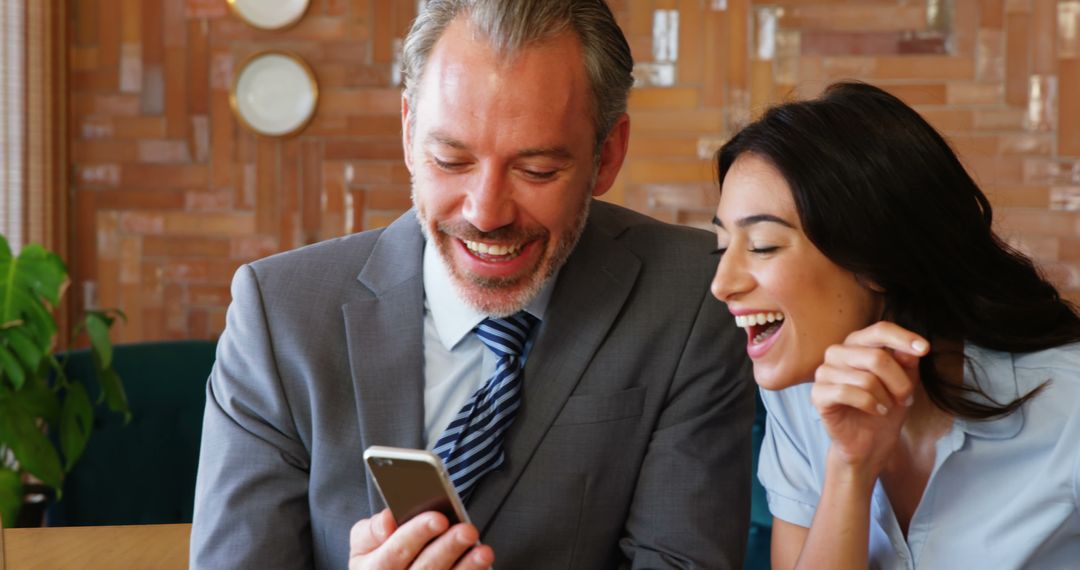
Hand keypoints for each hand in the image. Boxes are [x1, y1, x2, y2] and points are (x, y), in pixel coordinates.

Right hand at [348, 509, 494, 569]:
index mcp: (372, 568)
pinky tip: (482, 564)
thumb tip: (388, 520)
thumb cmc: (378, 556)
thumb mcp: (364, 542)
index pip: (396, 551)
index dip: (417, 533)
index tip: (439, 518)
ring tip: (483, 551)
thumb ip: (372, 529)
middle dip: (448, 548)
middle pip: (425, 569)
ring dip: (466, 568)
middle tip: (467, 530)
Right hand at [810, 322, 927, 475]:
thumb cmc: (885, 407)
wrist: (869, 442)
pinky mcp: (818, 394)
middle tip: (905, 398)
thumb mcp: (904, 383)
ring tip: (887, 407)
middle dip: (899, 382)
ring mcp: (824, 372)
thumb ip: (907, 364)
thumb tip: (911, 351)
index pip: (880, 330)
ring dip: (885, 397)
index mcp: (857, 343)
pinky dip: (870, 404)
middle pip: (876, 357)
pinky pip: (848, 393)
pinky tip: (876, 411)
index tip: (926, 349)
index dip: (903, 338)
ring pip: (865, 378)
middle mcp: (837, 353)